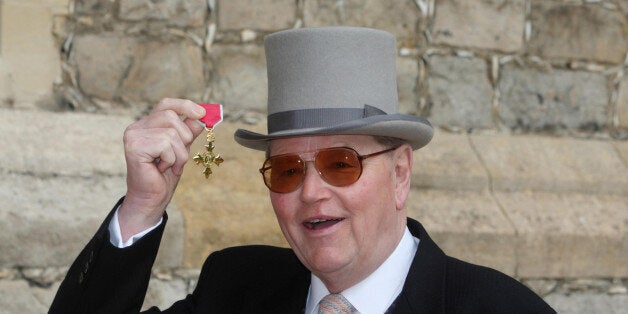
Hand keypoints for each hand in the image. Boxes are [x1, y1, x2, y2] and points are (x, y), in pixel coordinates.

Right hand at [118, 98, 205, 240]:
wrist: (152, 199)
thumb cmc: (164, 175)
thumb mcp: (181, 149)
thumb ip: (189, 131)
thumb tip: (203, 116)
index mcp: (147, 125)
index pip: (166, 104)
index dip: (185, 105)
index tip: (202, 113)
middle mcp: (137, 127)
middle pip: (171, 116)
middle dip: (184, 138)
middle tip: (179, 157)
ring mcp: (133, 136)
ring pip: (171, 133)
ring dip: (179, 154)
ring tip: (170, 166)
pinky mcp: (135, 147)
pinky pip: (166, 145)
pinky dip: (171, 160)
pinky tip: (161, 169)